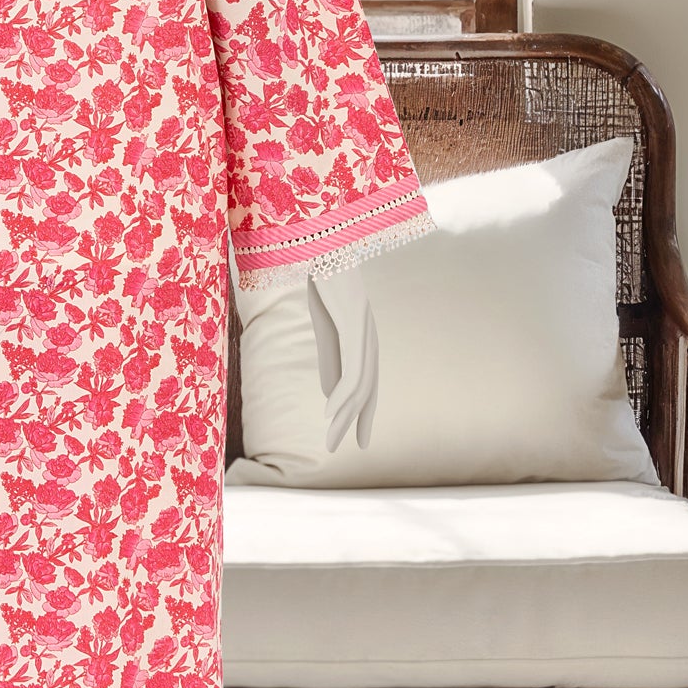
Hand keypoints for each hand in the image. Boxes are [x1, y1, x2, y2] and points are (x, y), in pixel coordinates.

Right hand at [306, 266, 379, 453]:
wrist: (321, 239)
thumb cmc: (320, 275)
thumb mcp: (321, 321)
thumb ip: (328, 355)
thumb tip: (329, 392)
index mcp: (360, 335)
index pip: (367, 382)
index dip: (364, 413)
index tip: (359, 440)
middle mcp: (368, 335)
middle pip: (367, 389)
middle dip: (356, 422)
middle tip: (338, 449)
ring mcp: (364, 330)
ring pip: (361, 384)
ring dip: (344, 415)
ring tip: (331, 439)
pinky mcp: (354, 323)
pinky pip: (352, 368)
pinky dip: (341, 394)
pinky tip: (331, 411)